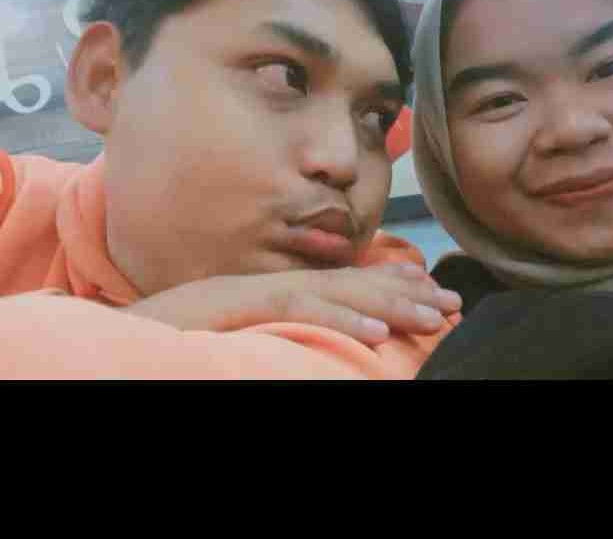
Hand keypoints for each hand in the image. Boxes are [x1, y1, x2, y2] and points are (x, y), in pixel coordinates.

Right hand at [123, 263, 461, 345]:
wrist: (156, 314)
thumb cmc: (210, 320)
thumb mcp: (266, 318)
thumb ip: (301, 315)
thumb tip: (336, 326)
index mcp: (301, 284)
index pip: (361, 284)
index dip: (402, 290)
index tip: (438, 300)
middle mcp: (297, 280)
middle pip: (365, 284)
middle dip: (412, 294)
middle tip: (454, 304)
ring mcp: (280, 288)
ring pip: (348, 294)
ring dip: (394, 305)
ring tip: (433, 316)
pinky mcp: (259, 301)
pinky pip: (309, 310)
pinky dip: (346, 320)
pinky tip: (379, 333)